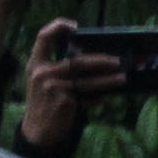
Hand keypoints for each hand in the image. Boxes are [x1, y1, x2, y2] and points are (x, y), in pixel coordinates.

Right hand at [17, 16, 122, 157]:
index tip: (76, 27)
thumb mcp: (42, 82)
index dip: (58, 26)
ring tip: (122, 77)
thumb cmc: (43, 103)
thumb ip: (58, 68)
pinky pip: (87, 97)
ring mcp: (53, 87)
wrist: (36, 131)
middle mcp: (42, 73)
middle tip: (117, 61)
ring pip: (87, 80)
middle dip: (100, 60)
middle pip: (77, 60)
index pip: (43, 37)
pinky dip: (98, 97)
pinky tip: (108, 96)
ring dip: (107, 80)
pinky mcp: (64, 102)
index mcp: (35, 63)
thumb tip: (91, 59)